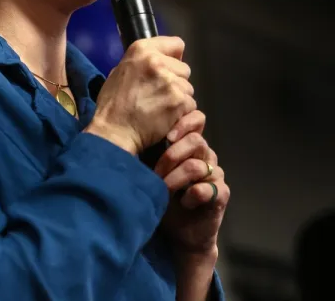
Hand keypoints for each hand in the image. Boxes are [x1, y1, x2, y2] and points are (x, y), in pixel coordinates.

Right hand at [87, 36, 196, 154]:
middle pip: (184, 69)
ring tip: (160, 108)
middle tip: (159, 94)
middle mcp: (157, 62)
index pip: (176, 44)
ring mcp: (170, 82)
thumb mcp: (119, 72)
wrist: (114, 131)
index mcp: (141, 50)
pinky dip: (181, 113)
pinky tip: (166, 118)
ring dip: (179, 98)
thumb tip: (158, 61)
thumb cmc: (113, 104)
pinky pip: (190, 105)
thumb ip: (140, 63)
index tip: (167, 69)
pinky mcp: (179, 101)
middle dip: (176, 81)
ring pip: (188, 88)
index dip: (173, 58)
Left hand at [155, 110, 229, 254]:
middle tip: (155, 172)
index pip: (195, 121)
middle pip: (195, 141)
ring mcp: (215, 174)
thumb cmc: (160, 195)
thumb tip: (130, 129)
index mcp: (189, 145)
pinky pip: (207, 188)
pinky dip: (191, 195)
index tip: (164, 137)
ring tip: (163, 189)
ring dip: (175, 179)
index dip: (181, 124)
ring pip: (197, 165)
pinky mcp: (221, 194)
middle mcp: (205, 156)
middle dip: (171, 156)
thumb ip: (149, 148)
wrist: (178, 230)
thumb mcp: (150, 168)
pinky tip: (183, 202)